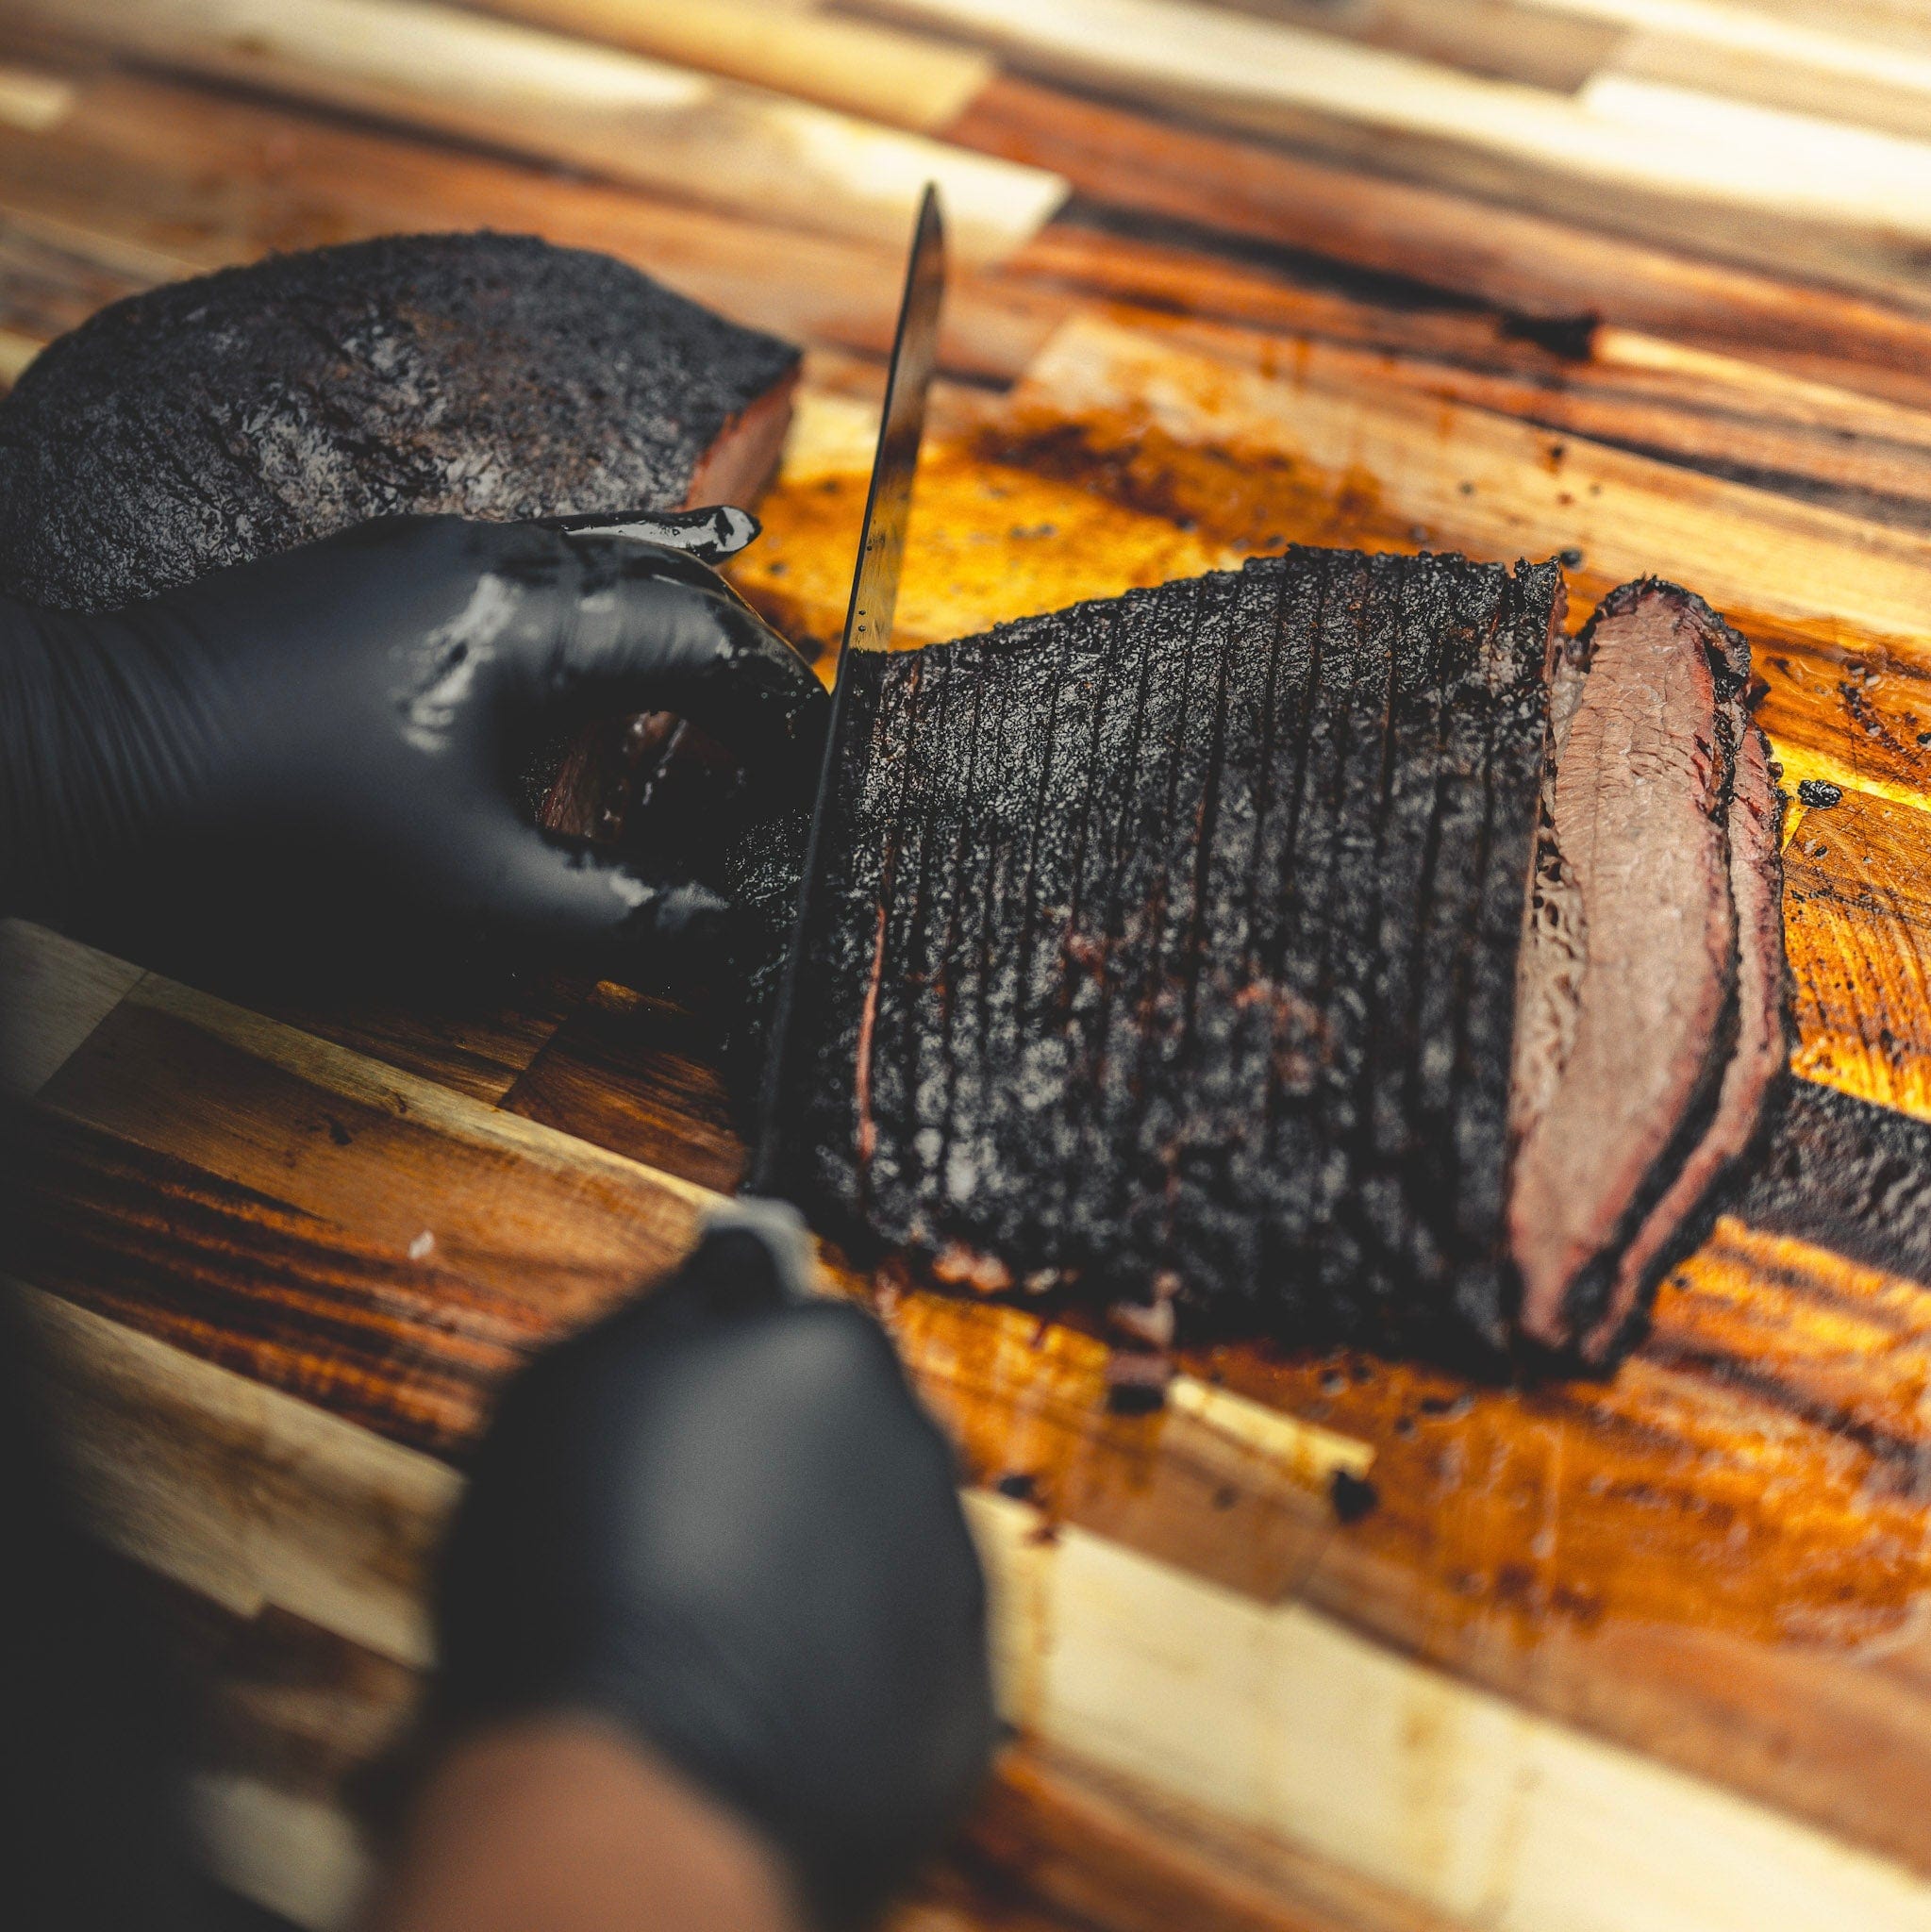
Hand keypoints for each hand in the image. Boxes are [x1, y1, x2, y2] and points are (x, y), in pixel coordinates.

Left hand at [0, 513, 824, 981]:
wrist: (83, 755)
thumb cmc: (278, 825)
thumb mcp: (473, 896)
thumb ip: (616, 913)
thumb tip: (723, 928)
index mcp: (532, 614)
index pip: (707, 642)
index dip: (775, 707)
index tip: (808, 766)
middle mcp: (488, 552)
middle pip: (663, 578)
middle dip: (732, 654)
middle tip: (770, 734)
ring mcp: (421, 549)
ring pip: (588, 557)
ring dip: (659, 615)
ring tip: (706, 670)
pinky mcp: (370, 569)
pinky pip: (518, 565)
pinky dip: (581, 604)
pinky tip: (577, 643)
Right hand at [431, 1204, 997, 1928]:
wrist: (636, 1792)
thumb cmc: (580, 1577)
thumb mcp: (574, 1385)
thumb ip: (677, 1305)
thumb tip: (733, 1263)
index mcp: (832, 1358)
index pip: (789, 1326)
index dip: (718, 1377)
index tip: (671, 1426)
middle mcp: (918, 1451)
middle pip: (840, 1438)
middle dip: (773, 1471)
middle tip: (673, 1539)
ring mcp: (950, 1583)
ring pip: (872, 1548)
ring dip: (810, 1570)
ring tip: (705, 1634)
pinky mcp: (958, 1708)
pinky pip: (893, 1663)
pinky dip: (840, 1672)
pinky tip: (755, 1701)